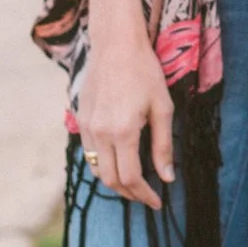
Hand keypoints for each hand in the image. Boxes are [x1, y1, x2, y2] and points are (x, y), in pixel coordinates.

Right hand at [78, 34, 175, 207]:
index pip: (131, 178)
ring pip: (96, 169)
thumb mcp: (162, 107)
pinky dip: (103, 164)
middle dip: (130, 194)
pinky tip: (118, 160)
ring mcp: (87, 127)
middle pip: (111, 180)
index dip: (144, 195)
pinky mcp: (80, 119)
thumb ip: (163, 145)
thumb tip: (167, 178)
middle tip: (146, 196)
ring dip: (114, 182)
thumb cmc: (144, 72)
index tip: (157, 202)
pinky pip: (89, 153)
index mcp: (123, 131)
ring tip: (134, 183)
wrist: (115, 44)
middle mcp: (100, 133)